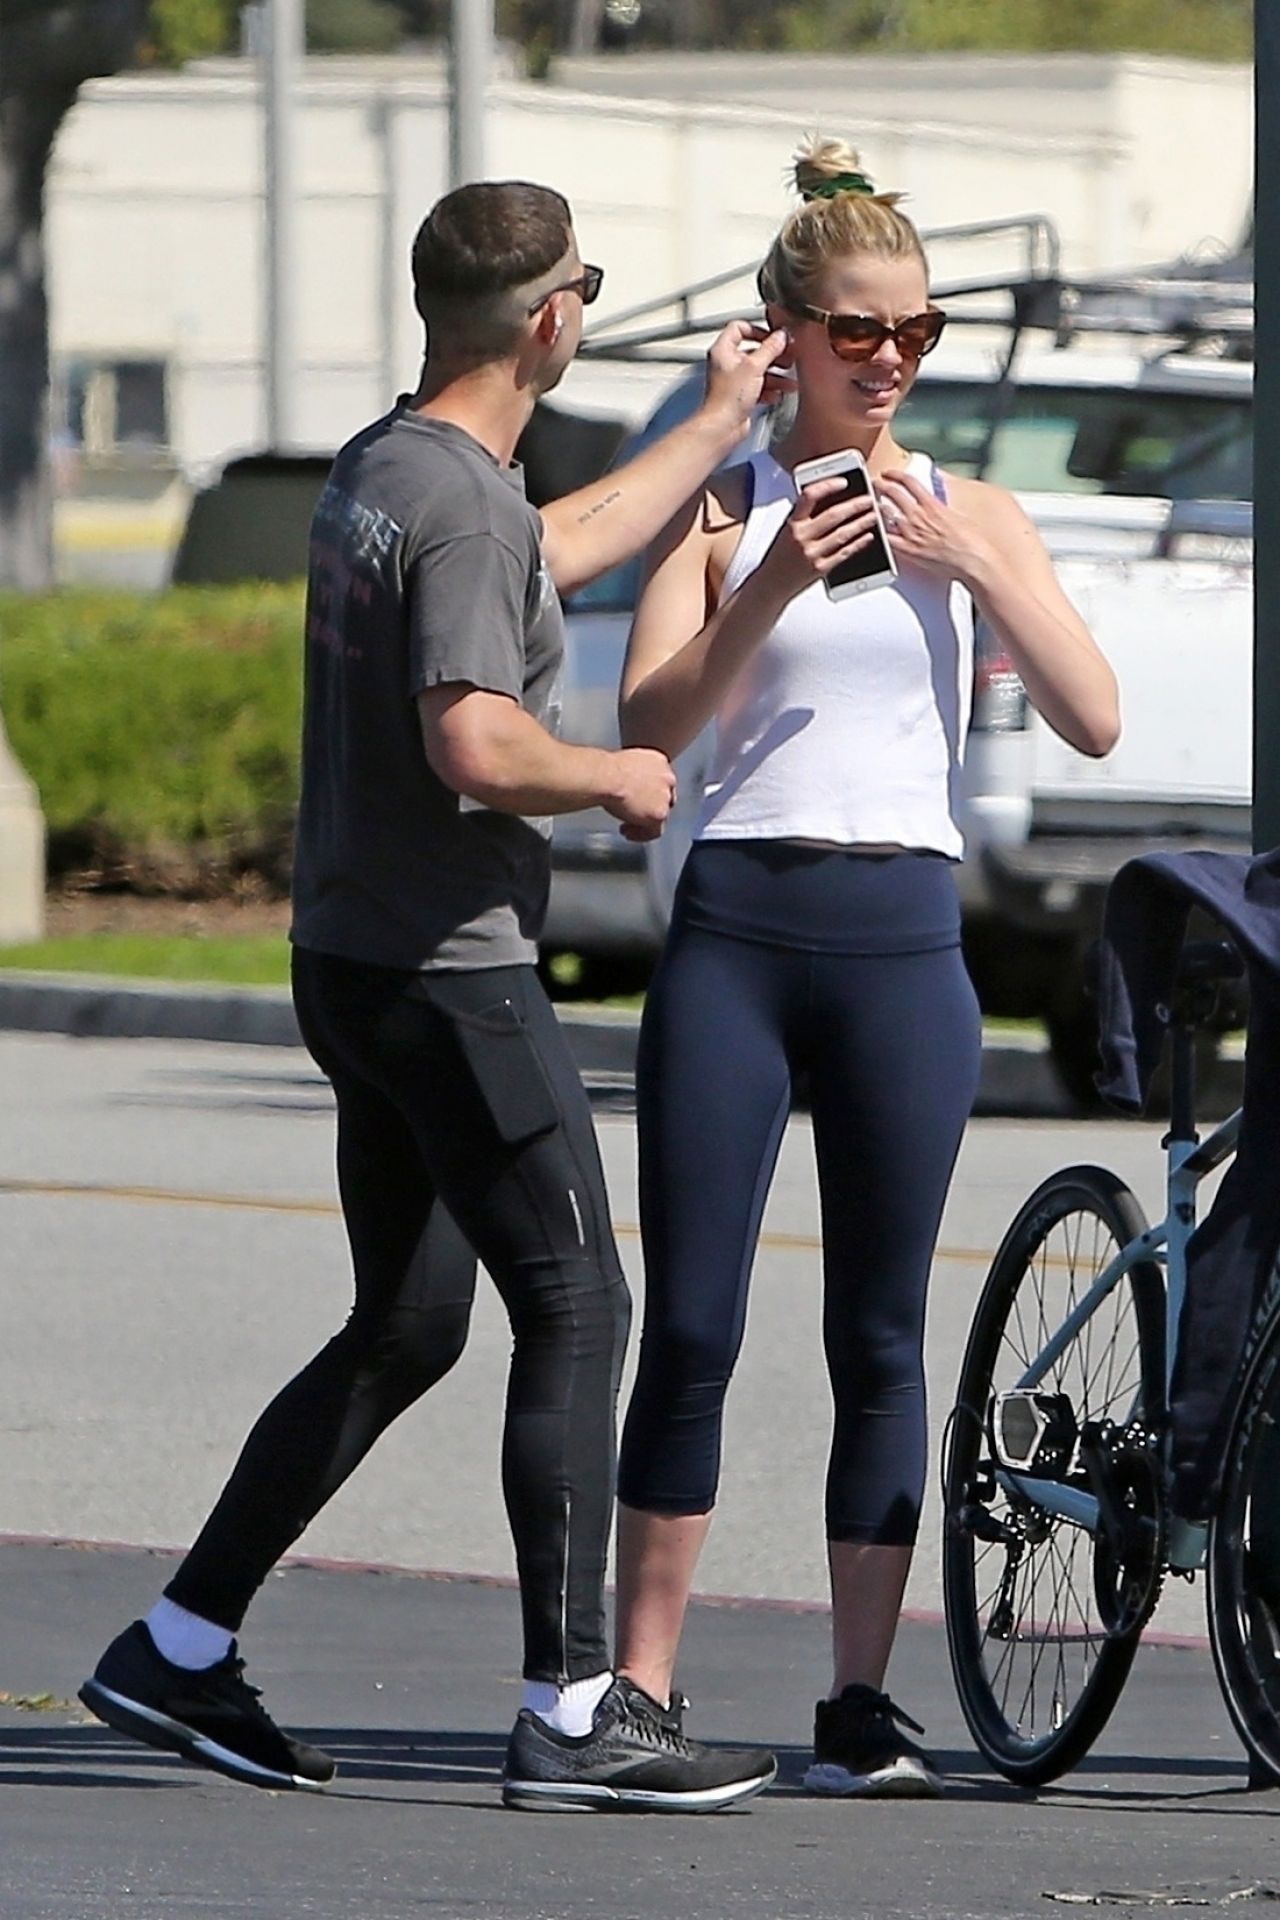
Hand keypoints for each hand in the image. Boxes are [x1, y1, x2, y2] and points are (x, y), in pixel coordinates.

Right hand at [604, 747, 676, 841]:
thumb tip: (628, 787)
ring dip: (643, 823)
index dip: (649, 793)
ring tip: (627, 828)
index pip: (660, 781)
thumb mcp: (624, 765)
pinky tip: (628, 833)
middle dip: (648, 808)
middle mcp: (667, 777)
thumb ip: (634, 775)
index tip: (637, 800)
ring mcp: (665, 797)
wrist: (606, 777)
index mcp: (659, 761)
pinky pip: (655, 831)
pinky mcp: (659, 814)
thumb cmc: (606, 769)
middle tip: (633, 815)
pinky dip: (642, 834)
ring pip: (660, 815)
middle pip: (663, 798)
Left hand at [699, 321, 792, 447]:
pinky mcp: (739, 396)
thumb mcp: (754, 367)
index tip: (772, 336)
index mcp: (723, 350)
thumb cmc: (728, 398)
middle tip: (786, 356)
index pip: (739, 328)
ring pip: (758, 371)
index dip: (757, 330)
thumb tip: (780, 336)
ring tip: (789, 378)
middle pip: (752, 350)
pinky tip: (779, 393)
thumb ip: (769, 349)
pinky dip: (769, 389)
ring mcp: (733, 381)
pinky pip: (758, 387)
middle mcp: (726, 364)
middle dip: (772, 354)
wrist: (723, 426)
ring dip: (775, 374)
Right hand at [757, 474, 879, 602]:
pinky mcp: (820, 569)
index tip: (843, 482)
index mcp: (792, 523)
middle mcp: (801, 537)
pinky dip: (858, 544)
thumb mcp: (786, 530)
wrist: (770, 584)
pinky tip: (868, 537)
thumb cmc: (779, 556)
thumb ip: (804, 516)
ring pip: (843, 534)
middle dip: (856, 505)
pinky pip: (844, 553)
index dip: (828, 486)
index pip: (810, 496)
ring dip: (862, 523)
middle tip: (869, 500)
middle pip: (834, 515)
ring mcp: (811, 554)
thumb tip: (829, 500)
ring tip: (874, 515)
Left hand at [875, 469, 991, 582]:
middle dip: (880, 486)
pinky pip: (886, 538)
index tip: (888, 473)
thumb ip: (943, 505)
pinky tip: (875, 530)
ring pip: (885, 513)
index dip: (895, 474)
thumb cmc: (970, 540)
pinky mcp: (908, 549)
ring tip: (870, 505)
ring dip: (876, 507)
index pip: (909, 482)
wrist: (971, 559)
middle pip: (893, 493)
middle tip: (874, 484)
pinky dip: (879, 532)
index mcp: (932, 504)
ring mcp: (911, 532)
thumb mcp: (957, 514)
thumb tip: (938, 498)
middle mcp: (919, 516)